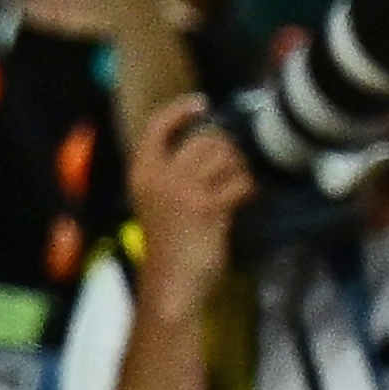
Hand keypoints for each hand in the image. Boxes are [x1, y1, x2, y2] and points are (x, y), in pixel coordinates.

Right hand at [129, 94, 251, 315]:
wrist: (170, 284)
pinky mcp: (207, 206)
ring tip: (233, 189)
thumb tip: (213, 144)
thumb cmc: (167, 246)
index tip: (201, 105)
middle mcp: (158, 178)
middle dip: (224, 150)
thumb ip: (175, 175)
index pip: (156, 128)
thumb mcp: (160, 202)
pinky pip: (239, 182)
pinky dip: (246, 190)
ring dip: (238, 169)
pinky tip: (240, 203)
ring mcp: (183, 191)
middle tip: (229, 171)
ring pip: (224, 156)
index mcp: (141, 175)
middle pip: (203, 139)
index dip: (180, 111)